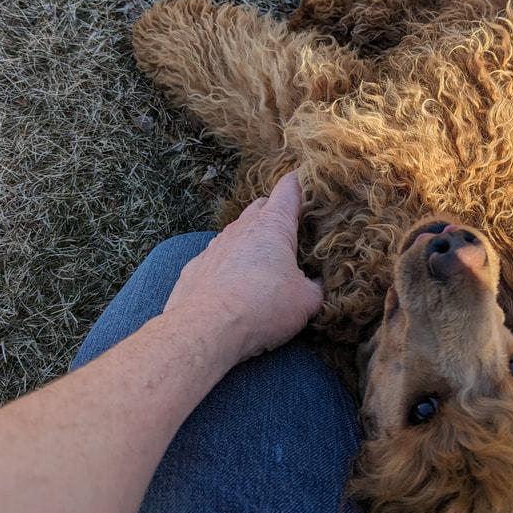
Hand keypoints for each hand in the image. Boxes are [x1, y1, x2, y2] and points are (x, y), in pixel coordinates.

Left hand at [162, 171, 321, 366]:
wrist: (205, 330)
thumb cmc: (262, 307)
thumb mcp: (306, 301)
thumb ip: (316, 287)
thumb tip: (317, 284)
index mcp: (273, 225)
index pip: (289, 188)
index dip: (302, 183)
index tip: (311, 184)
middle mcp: (242, 228)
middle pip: (261, 206)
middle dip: (277, 214)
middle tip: (293, 235)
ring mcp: (215, 246)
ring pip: (238, 233)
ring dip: (252, 242)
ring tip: (264, 267)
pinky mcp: (195, 267)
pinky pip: (217, 258)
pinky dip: (229, 266)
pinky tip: (235, 289)